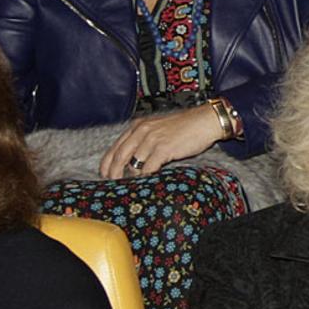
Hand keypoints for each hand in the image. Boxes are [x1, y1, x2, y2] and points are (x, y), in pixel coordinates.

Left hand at [98, 105, 226, 179]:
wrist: (204, 121)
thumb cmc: (183, 128)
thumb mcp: (158, 129)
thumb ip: (143, 141)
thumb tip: (133, 161)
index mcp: (138, 126)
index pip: (115, 146)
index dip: (107, 163)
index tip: (104, 175)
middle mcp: (142, 131)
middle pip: (119, 156)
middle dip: (113, 173)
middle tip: (112, 185)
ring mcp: (152, 139)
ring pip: (132, 163)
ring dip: (130, 177)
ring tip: (130, 186)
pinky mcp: (163, 148)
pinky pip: (148, 168)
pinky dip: (145, 177)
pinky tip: (145, 184)